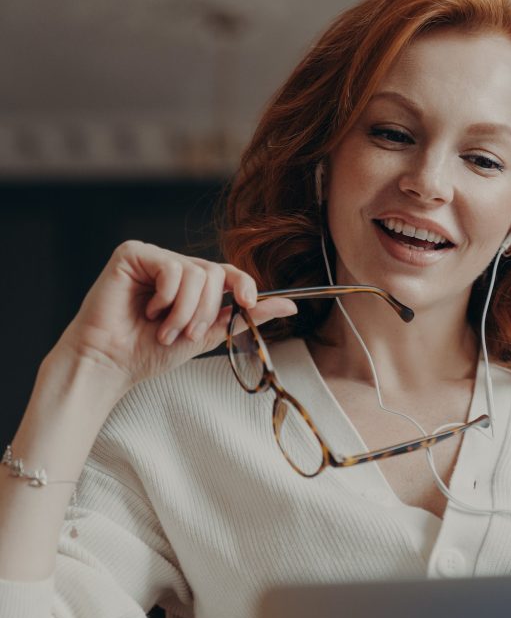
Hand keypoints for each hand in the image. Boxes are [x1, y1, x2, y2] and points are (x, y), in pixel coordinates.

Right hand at [54, 240, 297, 394]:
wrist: (111, 364)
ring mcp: (154, 258)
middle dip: (205, 311)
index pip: (230, 273)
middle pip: (215, 274)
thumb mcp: (209, 334)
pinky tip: (147, 310)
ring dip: (184, 311)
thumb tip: (291, 305)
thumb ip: (246, 316)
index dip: (244, 285)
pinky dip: (166, 296)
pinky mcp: (133, 254)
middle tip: (184, 334)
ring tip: (163, 329)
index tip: (248, 303)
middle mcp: (176, 267)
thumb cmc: (151, 352)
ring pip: (196, 273)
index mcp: (193, 285)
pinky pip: (171, 267)